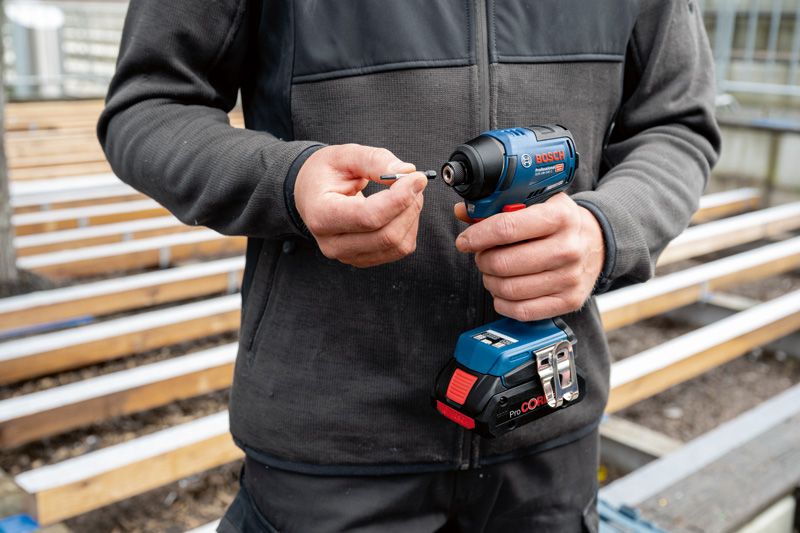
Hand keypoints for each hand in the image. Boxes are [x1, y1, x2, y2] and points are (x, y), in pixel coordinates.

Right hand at [295, 144, 427, 267]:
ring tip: (405, 192)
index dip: (399, 198)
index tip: (416, 178)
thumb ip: (375, 160)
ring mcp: (348, 255)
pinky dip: (408, 226)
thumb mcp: (345, 155)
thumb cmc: (326, 173)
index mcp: (321, 214)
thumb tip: (407, 171)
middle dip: (409, 205)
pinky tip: (400, 209)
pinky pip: (399, 249)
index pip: (368, 216)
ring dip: (411, 215)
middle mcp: (332, 243)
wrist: (311, 194)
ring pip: (398, 245)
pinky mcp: (364, 259)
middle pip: (387, 235)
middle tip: (413, 181)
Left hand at [454, 193, 604, 320]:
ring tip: (493, 272)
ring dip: (490, 281)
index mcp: (559, 216)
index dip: (478, 236)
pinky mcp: (569, 300)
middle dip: (482, 260)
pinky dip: (503, 303)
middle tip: (482, 256)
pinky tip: (503, 291)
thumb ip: (499, 207)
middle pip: (503, 262)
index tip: (465, 241)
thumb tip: (463, 212)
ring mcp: (570, 277)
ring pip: (509, 288)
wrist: (598, 242)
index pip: (506, 228)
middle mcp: (567, 247)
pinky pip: (522, 311)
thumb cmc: (561, 223)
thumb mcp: (537, 203)